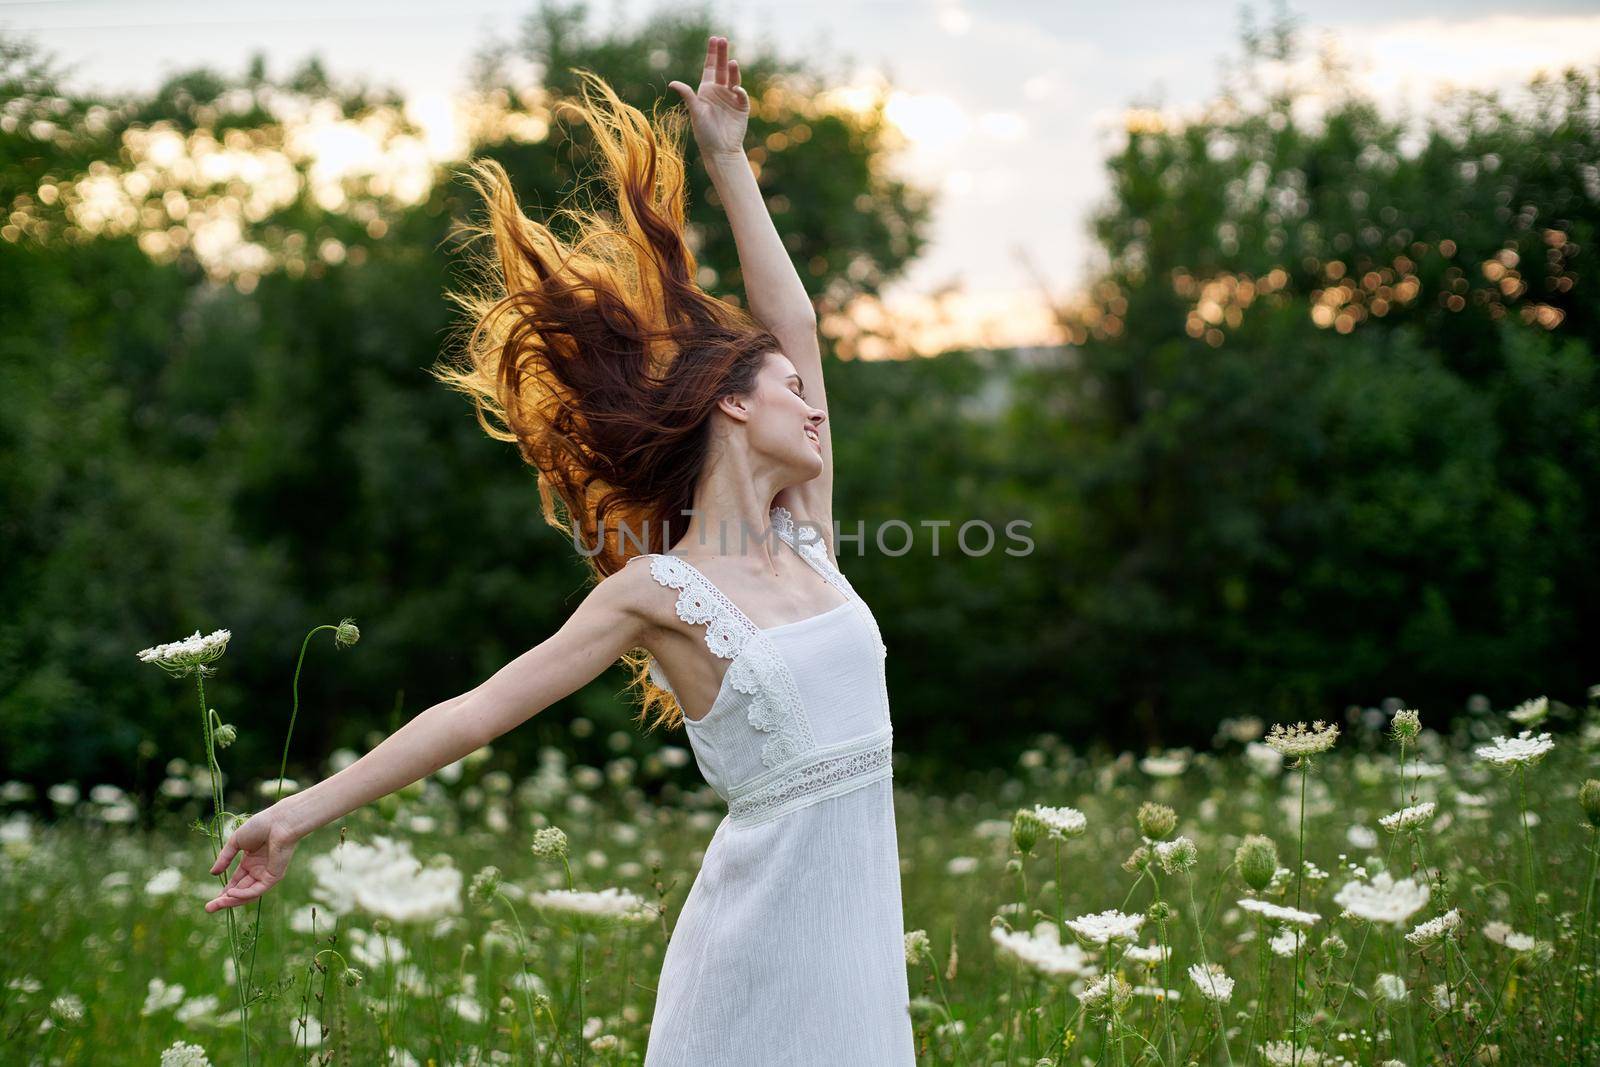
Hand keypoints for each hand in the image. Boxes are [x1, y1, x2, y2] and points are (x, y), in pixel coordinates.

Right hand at [203, 804, 299, 911]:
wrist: (279, 822)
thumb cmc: (260, 826)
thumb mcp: (236, 842)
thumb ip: (225, 858)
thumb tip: (213, 873)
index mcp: (251, 861)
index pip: (237, 881)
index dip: (225, 891)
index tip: (212, 900)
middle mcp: (259, 870)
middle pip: (240, 891)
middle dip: (225, 900)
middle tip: (209, 908)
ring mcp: (266, 874)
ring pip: (248, 894)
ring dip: (232, 900)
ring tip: (216, 905)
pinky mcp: (274, 877)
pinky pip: (257, 890)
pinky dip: (244, 893)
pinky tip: (231, 893)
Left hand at [667, 34, 748, 157]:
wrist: (720, 150)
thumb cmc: (704, 133)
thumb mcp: (695, 112)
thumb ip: (688, 95)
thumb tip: (672, 83)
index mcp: (707, 90)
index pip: (710, 67)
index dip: (712, 53)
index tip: (714, 39)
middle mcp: (720, 91)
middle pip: (722, 68)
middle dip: (722, 54)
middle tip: (723, 40)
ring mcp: (732, 98)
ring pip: (733, 79)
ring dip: (733, 71)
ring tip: (731, 62)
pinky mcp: (742, 107)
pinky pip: (741, 95)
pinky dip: (739, 91)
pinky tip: (735, 89)